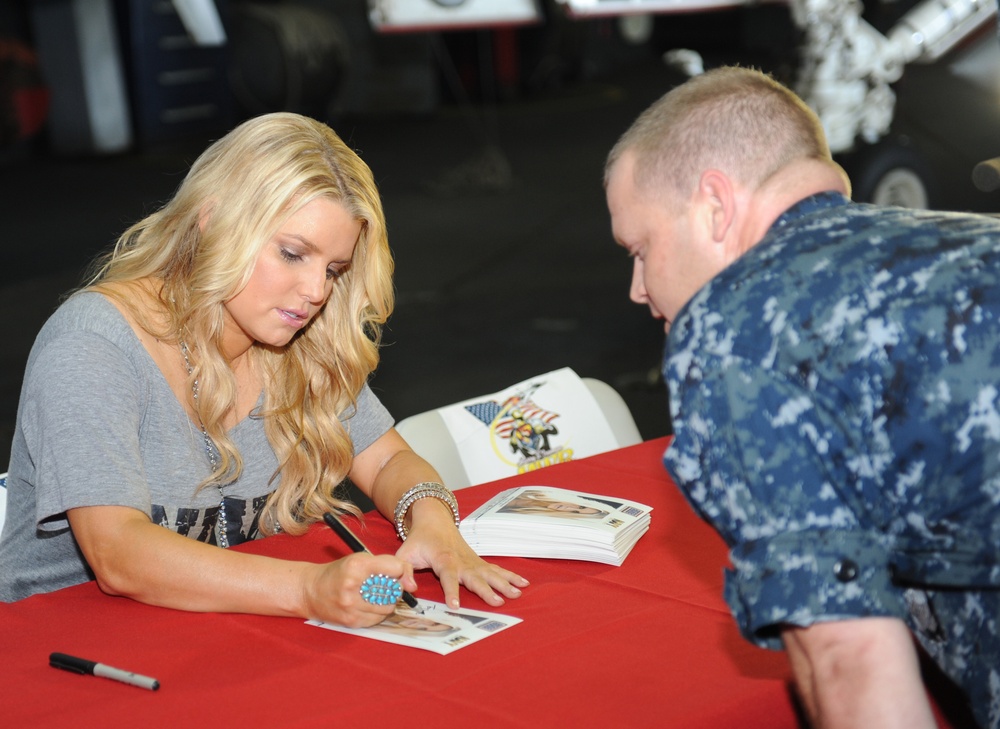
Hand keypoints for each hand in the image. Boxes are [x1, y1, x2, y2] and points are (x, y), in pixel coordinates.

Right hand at [302, 552, 416, 627]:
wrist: (310, 591)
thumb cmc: (338, 572)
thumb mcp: (360, 559)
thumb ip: (387, 565)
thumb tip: (412, 584)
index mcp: (357, 565)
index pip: (395, 568)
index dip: (400, 570)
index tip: (396, 573)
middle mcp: (354, 586)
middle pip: (394, 590)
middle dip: (394, 588)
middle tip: (384, 586)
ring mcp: (352, 606)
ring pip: (388, 607)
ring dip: (386, 602)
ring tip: (374, 596)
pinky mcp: (351, 621)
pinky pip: (377, 619)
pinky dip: (377, 613)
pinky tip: (366, 606)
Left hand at [396, 498, 528, 608]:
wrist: (434, 520)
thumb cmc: (419, 539)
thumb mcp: (405, 553)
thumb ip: (404, 571)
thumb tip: (408, 589)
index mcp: (443, 559)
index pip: (447, 577)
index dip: (451, 591)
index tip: (455, 605)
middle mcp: (461, 561)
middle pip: (475, 577)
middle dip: (487, 590)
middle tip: (498, 602)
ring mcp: (472, 561)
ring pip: (490, 573)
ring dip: (504, 583)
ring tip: (517, 593)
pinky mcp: (478, 562)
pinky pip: (496, 570)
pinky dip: (510, 576)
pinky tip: (523, 583)